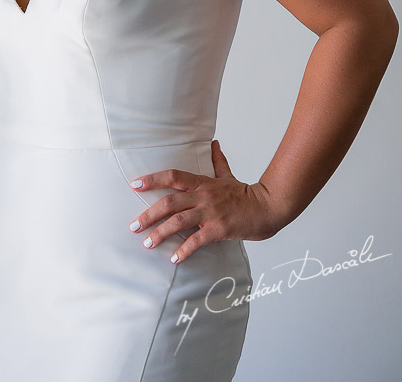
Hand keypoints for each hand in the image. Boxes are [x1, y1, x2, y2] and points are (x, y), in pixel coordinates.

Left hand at [128, 139, 286, 263]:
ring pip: (179, 221)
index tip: (134, 185)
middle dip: (148, 214)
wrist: (268, 207)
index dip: (153, 180)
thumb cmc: (247, 194)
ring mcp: (211, 213)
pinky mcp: (219, 229)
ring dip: (160, 233)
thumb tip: (214, 143)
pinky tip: (174, 259)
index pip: (173, 176)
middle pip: (170, 202)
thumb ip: (218, 161)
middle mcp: (204, 196)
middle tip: (133, 226)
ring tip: (147, 244)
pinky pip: (196, 241)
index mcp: (204, 183)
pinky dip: (184, 250)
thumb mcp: (229, 176)